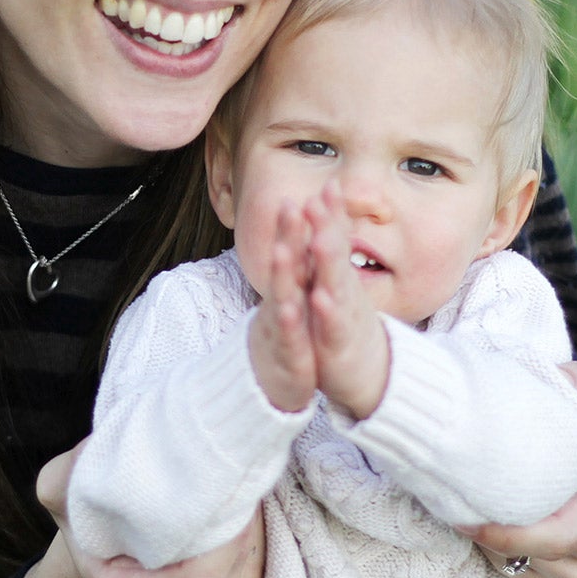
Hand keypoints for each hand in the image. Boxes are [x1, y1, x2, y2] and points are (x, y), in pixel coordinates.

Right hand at [29, 441, 266, 577]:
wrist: (112, 541)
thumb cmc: (90, 517)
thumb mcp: (61, 489)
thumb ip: (65, 476)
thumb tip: (92, 455)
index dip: (221, 538)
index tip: (225, 493)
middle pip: (226, 575)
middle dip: (236, 525)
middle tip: (229, 478)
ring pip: (245, 567)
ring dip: (246, 527)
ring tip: (228, 489)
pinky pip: (257, 565)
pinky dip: (253, 534)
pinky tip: (233, 508)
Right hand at [248, 201, 316, 413]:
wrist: (267, 386)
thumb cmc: (284, 337)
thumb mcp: (290, 300)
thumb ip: (295, 267)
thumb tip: (300, 232)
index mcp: (289, 287)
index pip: (293, 249)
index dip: (297, 222)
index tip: (309, 192)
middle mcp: (281, 301)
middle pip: (283, 264)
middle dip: (286, 235)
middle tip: (288, 204)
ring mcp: (280, 327)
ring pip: (280, 297)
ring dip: (281, 273)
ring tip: (282, 249)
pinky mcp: (286, 355)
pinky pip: (287, 337)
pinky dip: (289, 323)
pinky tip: (291, 308)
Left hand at [301, 182, 388, 418]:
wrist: (371, 375)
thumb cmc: (349, 326)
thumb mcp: (342, 289)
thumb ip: (335, 256)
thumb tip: (332, 220)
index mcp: (339, 277)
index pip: (335, 238)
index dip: (332, 214)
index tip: (328, 185)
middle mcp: (345, 291)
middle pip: (335, 254)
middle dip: (327, 227)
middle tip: (320, 199)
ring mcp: (344, 316)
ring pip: (335, 285)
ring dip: (327, 263)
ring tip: (319, 239)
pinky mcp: (339, 343)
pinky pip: (332, 325)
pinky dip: (326, 311)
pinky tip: (318, 297)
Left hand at [468, 360, 576, 577]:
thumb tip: (560, 381)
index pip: (566, 531)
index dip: (517, 534)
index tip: (473, 522)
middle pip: (552, 556)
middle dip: (504, 544)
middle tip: (463, 519)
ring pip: (549, 576)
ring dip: (508, 558)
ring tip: (477, 528)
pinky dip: (518, 572)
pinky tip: (495, 546)